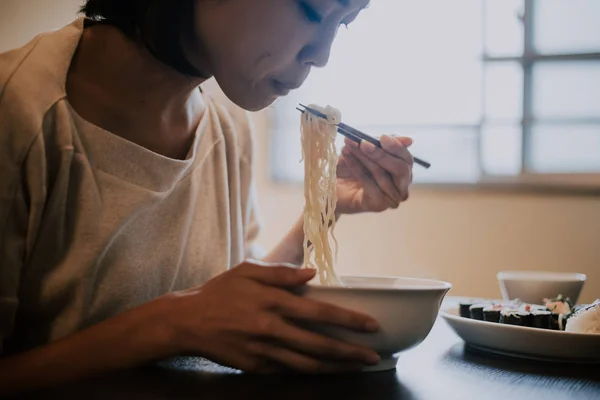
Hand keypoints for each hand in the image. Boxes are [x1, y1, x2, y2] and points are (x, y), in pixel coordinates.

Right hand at [162, 261, 380, 372]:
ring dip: (335, 368)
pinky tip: (324, 370)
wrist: (186, 322)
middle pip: (319, 345)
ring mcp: (263, 351)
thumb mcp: (247, 271)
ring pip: (307, 365)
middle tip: (373, 356)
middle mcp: (271, 328)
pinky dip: (309, 372)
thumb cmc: (219, 291)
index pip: (319, 313)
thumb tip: (312, 274)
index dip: (348, 320)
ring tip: (356, 368)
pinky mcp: (255, 367)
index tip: (370, 325)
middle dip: (350, 352)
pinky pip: (287, 372)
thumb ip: (281, 272)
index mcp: (272, 301)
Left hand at [336, 136, 413, 214]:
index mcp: (404, 171)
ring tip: (348, 147)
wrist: (331, 187)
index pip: (407, 159)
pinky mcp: (378, 205)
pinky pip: (369, 184)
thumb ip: (383, 144)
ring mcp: (392, 199)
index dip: (396, 147)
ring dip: (363, 158)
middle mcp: (402, 187)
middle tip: (363, 143)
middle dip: (380, 154)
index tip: (382, 137)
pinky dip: (356, 168)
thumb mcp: (366, 150)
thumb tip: (409, 140)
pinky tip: (346, 158)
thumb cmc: (351, 167)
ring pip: (382, 174)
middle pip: (400, 169)